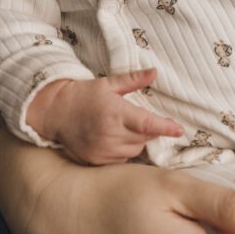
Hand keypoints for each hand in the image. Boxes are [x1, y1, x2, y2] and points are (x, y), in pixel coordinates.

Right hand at [26, 69, 184, 163]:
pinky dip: (125, 151)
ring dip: (137, 140)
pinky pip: (122, 159)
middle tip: (138, 118)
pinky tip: (115, 139)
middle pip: (144, 137)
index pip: (147, 123)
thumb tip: (155, 72)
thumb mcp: (108, 83)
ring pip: (135, 150)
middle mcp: (110, 134)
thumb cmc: (84, 95)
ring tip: (124, 127)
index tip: (180, 130)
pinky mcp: (96, 161)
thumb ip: (133, 79)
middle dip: (148, 129)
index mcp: (115, 112)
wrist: (55, 112)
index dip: (165, 127)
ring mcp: (103, 150)